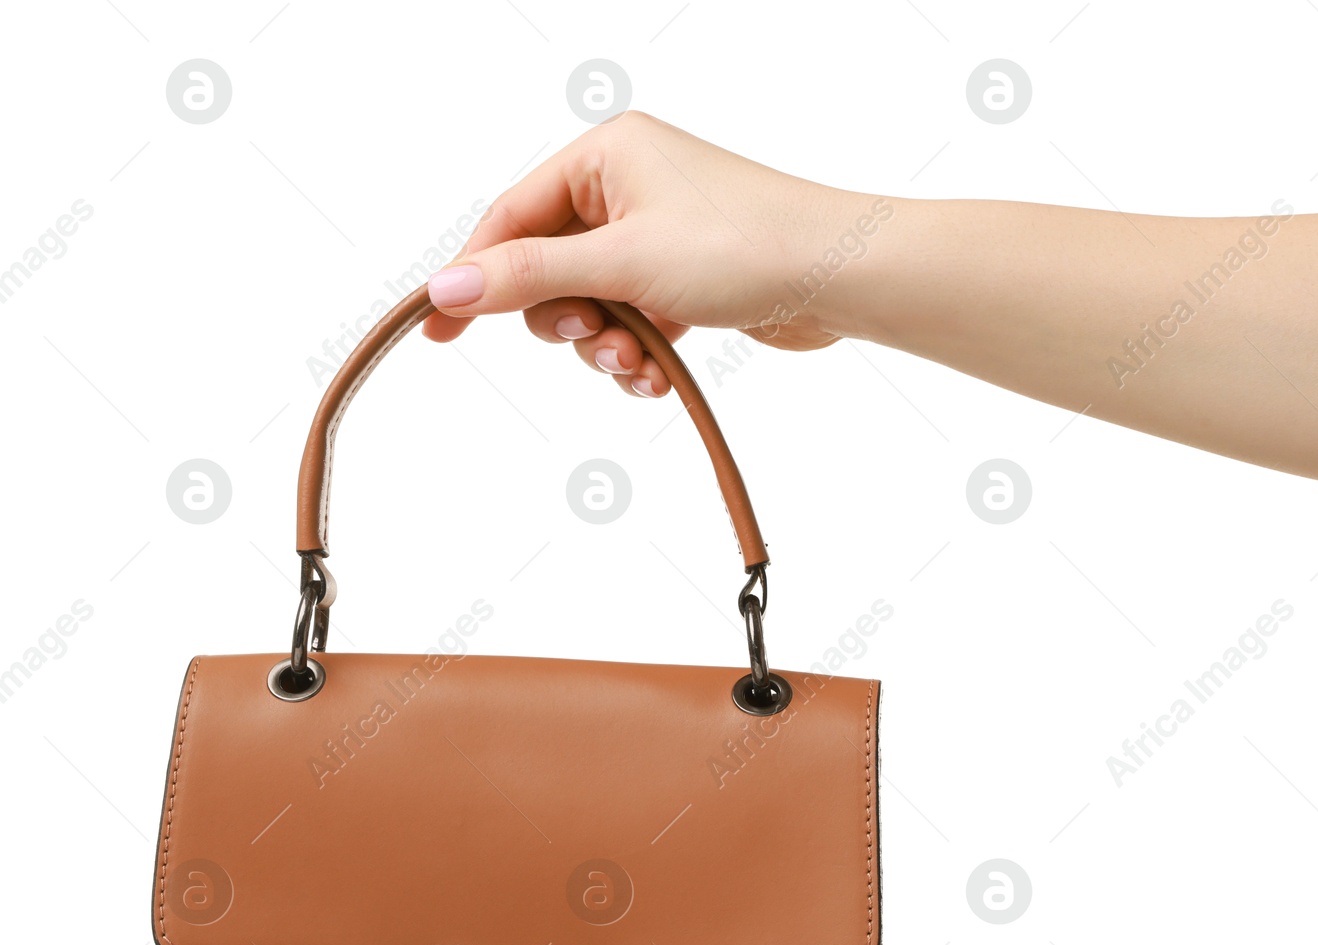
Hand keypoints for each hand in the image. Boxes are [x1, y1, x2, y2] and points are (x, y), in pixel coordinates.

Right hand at [422, 112, 886, 397]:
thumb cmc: (741, 246)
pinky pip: (633, 323)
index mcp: (605, 155)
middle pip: (549, 268)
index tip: (438, 326)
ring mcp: (660, 235)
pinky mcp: (688, 280)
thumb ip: (530, 278)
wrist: (840, 276)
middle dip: (566, 321)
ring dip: (606, 348)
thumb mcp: (620, 263)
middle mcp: (629, 187)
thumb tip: (450, 285)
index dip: (474, 274)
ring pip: (592, 305)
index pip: (512, 216)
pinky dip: (638, 355)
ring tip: (639, 364)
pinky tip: (657, 377)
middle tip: (595, 340)